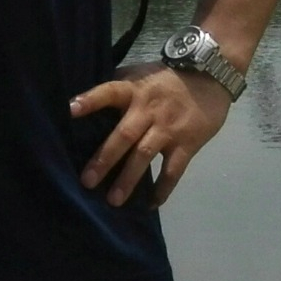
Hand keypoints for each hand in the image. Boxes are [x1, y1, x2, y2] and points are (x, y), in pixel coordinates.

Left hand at [70, 61, 229, 207]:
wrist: (210, 78)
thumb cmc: (166, 80)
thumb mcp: (139, 75)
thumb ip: (117, 89)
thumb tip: (84, 103)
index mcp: (133, 91)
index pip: (109, 92)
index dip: (90, 100)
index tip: (69, 110)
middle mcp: (148, 110)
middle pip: (124, 135)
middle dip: (104, 159)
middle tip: (87, 181)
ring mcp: (168, 129)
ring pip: (144, 156)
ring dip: (128, 180)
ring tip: (113, 201)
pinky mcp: (187, 144)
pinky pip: (173, 170)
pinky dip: (163, 188)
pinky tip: (150, 204)